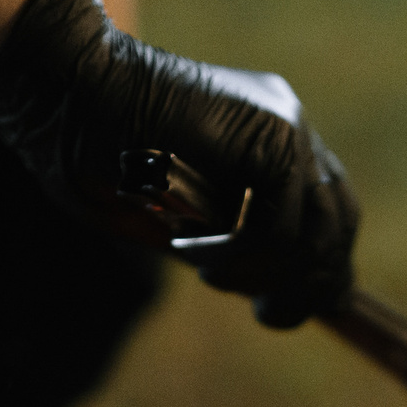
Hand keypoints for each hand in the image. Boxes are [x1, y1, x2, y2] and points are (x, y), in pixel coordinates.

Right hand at [0, 0, 359, 327]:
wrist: (68, 92)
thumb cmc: (97, 156)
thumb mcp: (177, 219)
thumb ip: (229, 250)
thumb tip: (277, 298)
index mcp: (272, 144)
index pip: (328, 216)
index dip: (316, 274)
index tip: (278, 310)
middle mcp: (289, 130)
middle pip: (337, 228)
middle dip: (305, 286)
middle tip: (266, 314)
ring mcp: (287, 128)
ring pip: (312, 237)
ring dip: (258, 274)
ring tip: (204, 270)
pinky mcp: (273, 137)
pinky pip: (280, 229)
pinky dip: (234, 255)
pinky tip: (186, 246)